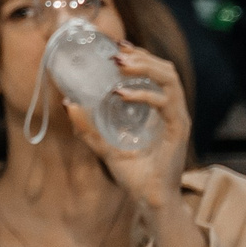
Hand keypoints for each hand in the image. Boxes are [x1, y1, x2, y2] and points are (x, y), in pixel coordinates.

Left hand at [58, 41, 191, 212]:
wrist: (151, 201)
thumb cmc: (134, 175)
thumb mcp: (104, 146)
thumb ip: (88, 127)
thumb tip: (67, 102)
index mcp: (158, 109)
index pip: (155, 72)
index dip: (139, 55)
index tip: (117, 45)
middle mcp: (171, 110)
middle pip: (165, 69)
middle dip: (141, 56)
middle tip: (116, 52)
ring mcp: (177, 119)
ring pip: (170, 79)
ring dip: (144, 67)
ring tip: (120, 64)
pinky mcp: (178, 130)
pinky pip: (166, 104)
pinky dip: (144, 94)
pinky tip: (121, 93)